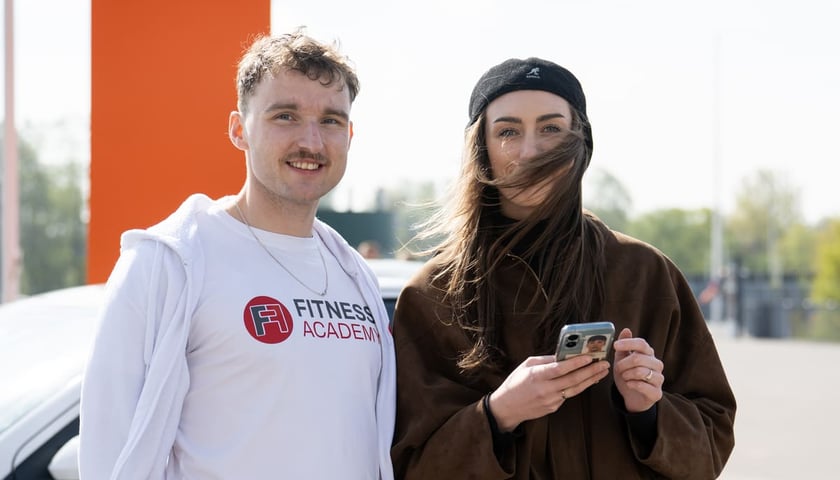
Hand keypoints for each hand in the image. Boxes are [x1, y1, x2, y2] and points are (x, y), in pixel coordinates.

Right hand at [489, 354, 609, 431]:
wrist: (507, 407)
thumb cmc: (515, 382)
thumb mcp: (527, 365)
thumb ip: (545, 360)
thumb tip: (564, 355)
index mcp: (537, 376)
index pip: (560, 368)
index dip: (576, 362)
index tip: (589, 356)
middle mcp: (545, 389)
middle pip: (573, 379)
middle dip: (591, 370)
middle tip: (604, 363)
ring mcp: (550, 400)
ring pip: (575, 389)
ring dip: (591, 379)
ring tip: (602, 371)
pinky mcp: (553, 408)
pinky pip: (568, 395)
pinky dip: (579, 387)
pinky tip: (588, 380)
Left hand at [612, 328, 663, 412]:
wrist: (632, 397)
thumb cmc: (628, 375)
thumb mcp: (621, 360)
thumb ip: (624, 346)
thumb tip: (626, 330)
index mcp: (649, 354)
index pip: (641, 343)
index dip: (628, 343)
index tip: (615, 346)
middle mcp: (657, 364)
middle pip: (638, 358)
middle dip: (623, 364)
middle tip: (618, 369)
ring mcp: (659, 378)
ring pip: (640, 371)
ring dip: (626, 375)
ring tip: (625, 377)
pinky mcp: (657, 393)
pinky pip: (642, 385)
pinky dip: (631, 384)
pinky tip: (629, 384)